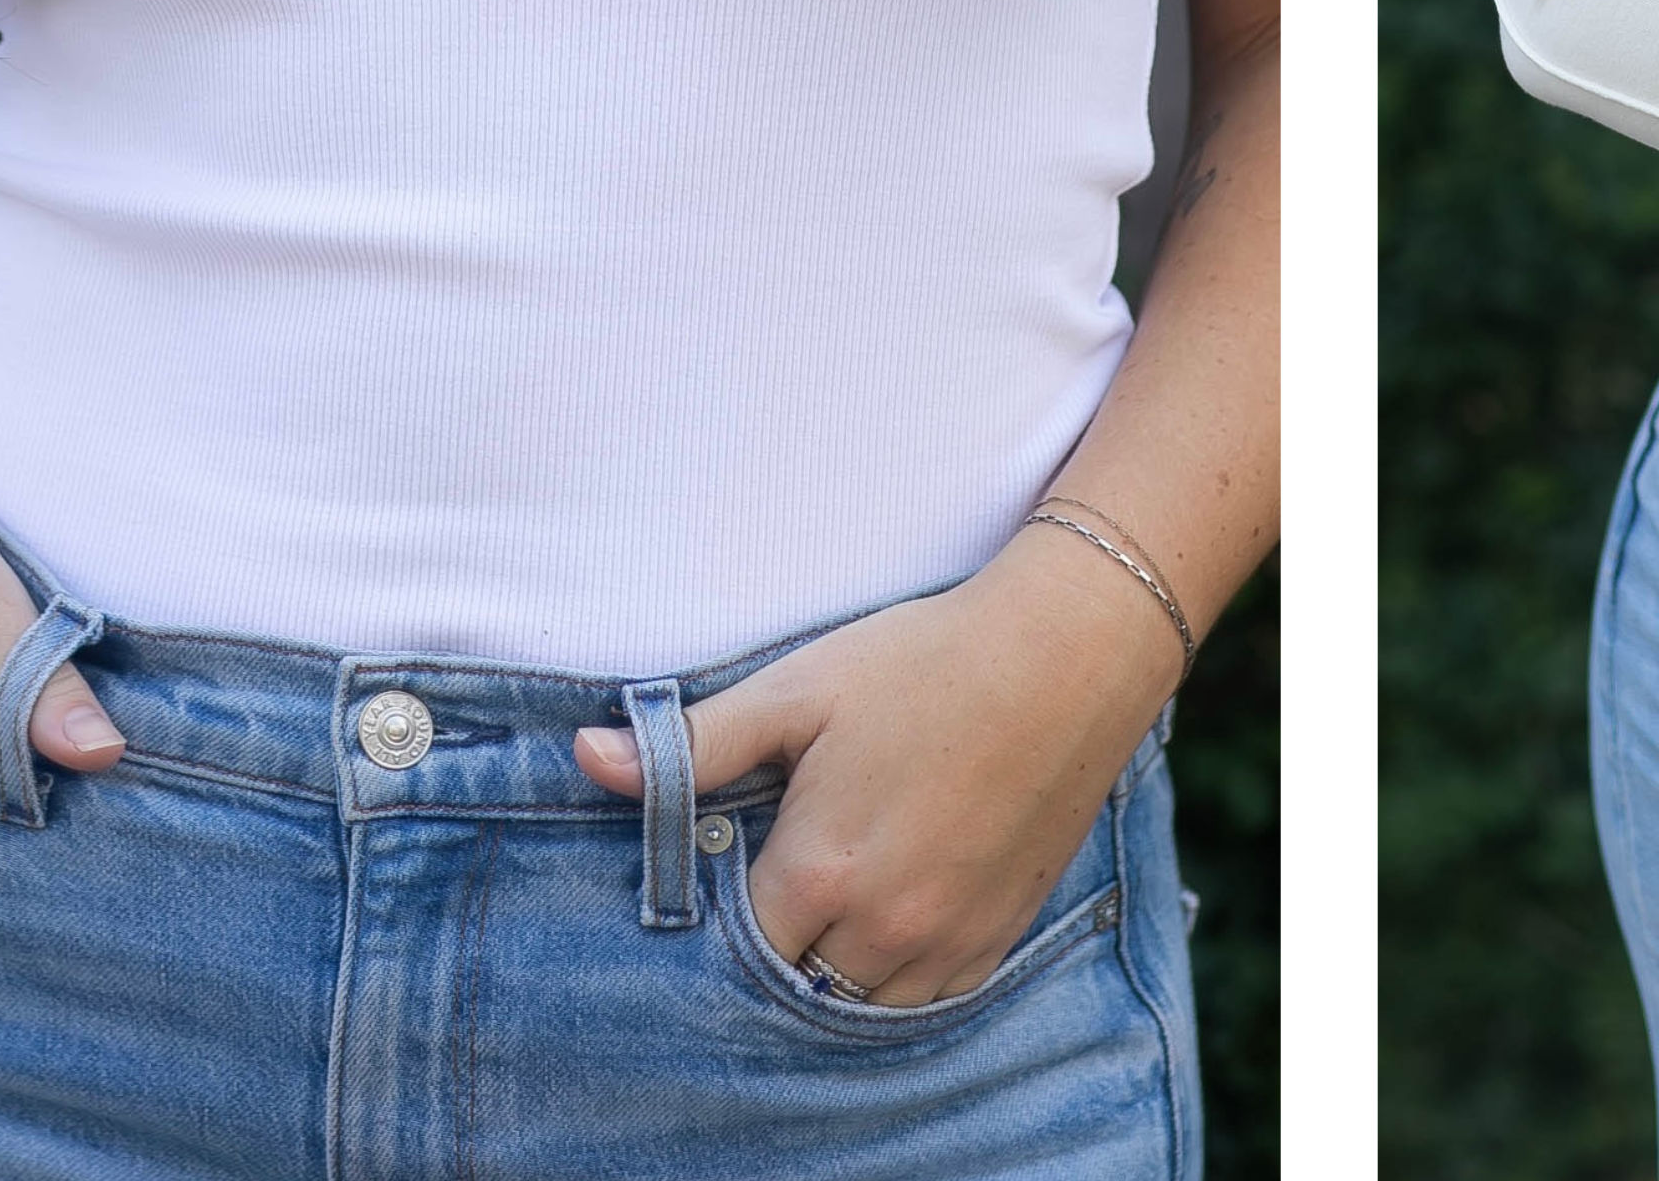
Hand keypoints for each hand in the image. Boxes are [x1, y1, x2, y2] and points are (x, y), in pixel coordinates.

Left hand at [576, 526, 1183, 1002]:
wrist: (1073, 651)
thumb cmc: (927, 661)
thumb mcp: (798, 691)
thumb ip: (690, 746)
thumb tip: (585, 757)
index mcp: (818, 873)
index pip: (727, 950)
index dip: (711, 924)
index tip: (718, 882)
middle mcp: (882, 926)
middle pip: (790, 988)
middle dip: (769, 955)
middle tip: (766, 900)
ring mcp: (948, 938)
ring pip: (859, 1006)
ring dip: (831, 977)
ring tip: (821, 921)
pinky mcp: (1000, 931)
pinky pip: (929, 1000)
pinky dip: (895, 983)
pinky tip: (882, 935)